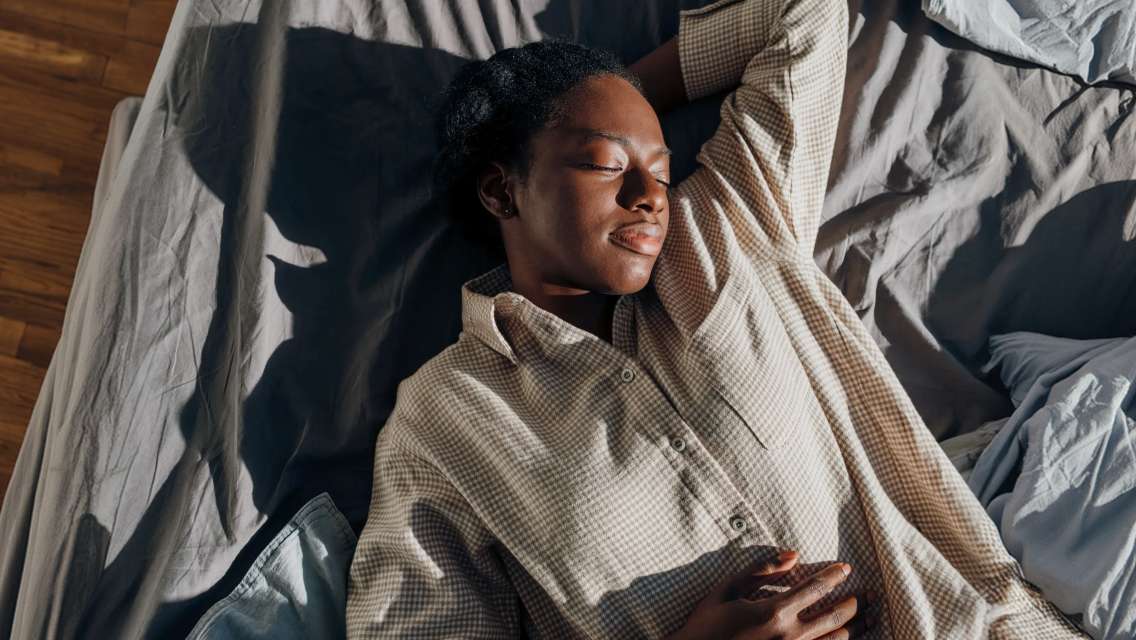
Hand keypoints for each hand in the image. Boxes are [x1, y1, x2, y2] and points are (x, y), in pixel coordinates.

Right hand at [666, 551, 874, 639]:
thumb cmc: (708, 623)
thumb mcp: (727, 589)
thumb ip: (762, 570)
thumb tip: (793, 555)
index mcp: (774, 611)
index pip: (815, 588)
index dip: (833, 575)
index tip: (845, 568)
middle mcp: (789, 635)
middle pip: (835, 617)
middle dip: (856, 603)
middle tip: (870, 594)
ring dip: (855, 627)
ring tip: (869, 617)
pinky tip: (843, 637)